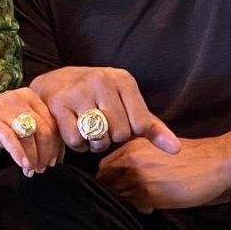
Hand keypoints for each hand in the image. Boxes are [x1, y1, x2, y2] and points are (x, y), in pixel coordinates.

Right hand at [0, 88, 59, 174]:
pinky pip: (11, 139)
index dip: (56, 144)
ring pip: (30, 135)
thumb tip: (53, 155)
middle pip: (44, 129)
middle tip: (44, 168)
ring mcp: (5, 107)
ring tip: (32, 170)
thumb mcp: (16, 123)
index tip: (55, 161)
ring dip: (34, 157)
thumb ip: (34, 133)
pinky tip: (23, 165)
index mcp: (30, 96)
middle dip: (47, 153)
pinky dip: (19, 154)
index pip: (52, 121)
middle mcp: (20, 98)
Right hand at [29, 66, 179, 154]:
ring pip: (98, 137)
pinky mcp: (59, 104)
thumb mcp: (127, 105)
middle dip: (111, 139)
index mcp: (124, 80)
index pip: (140, 125)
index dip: (130, 133)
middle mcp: (102, 80)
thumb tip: (175, 149)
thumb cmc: (98, 98)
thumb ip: (152, 127)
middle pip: (119, 133)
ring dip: (94, 144)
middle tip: (101, 129)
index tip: (119, 124)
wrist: (55, 83)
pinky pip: (77, 141)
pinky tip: (75, 132)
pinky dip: (78, 145)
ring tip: (89, 131)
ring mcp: (78, 91)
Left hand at [96, 137, 230, 212]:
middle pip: (106, 182)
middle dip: (113, 189)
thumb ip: (137, 157)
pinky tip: (152, 205)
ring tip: (142, 199)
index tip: (116, 183)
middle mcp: (131, 161)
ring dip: (126, 200)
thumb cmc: (190, 154)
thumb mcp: (158, 144)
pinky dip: (139, 207)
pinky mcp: (150, 196)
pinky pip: (133, 206)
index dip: (108, 177)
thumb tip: (121, 175)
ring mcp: (139, 179)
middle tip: (127, 194)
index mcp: (132, 146)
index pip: (104, 166)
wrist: (214, 162)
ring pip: (117, 196)